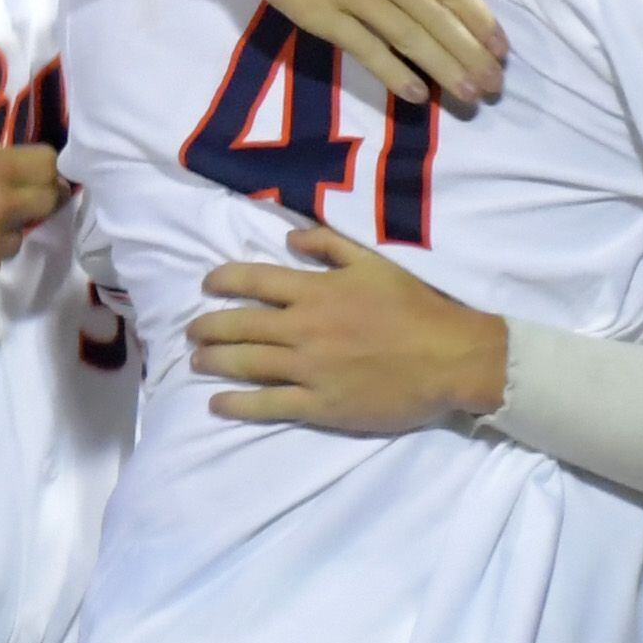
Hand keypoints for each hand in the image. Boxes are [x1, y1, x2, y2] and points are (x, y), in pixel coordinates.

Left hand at [188, 224, 509, 432]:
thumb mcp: (375, 261)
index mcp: (316, 291)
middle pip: (241, 325)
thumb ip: (329, 245)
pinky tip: (217, 403)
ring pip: (247, 364)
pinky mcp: (320, 405)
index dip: (223, 281)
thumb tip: (289, 238)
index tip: (207, 285)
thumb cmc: (416, 307)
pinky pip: (268, 404)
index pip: (255, 281)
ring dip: (215, 361)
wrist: (450, 357)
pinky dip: (237, 403)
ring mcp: (309, 369)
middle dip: (209, 326)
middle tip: (192, 330)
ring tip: (196, 361)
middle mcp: (304, 328)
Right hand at [204, 0, 504, 113]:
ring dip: (442, 69)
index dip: (479, 21)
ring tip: (469, 96)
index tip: (501, 50)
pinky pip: (363, 48)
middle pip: (435, 19)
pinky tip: (416, 94)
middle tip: (495, 87)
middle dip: (469, 56)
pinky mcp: (319, 14)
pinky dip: (392, 72)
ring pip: (406, 37)